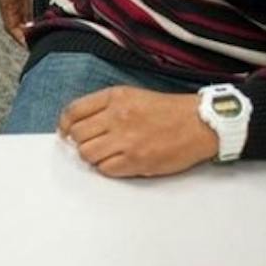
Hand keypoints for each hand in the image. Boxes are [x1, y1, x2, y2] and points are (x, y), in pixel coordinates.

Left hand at [58, 88, 218, 178]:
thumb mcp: (133, 96)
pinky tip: (120, 162)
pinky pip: (105, 169)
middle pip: (77, 135)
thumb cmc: (168, 111)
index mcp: (116, 97)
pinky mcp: (135, 160)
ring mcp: (126, 140)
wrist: (200, 124)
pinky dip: (108, 168)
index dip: (65, 125)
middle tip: (93, 144)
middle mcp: (118, 116)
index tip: (66, 132)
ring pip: (87, 154)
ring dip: (93, 157)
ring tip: (109, 153)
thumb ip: (105, 107)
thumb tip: (77, 126)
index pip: (73, 111)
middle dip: (81, 142)